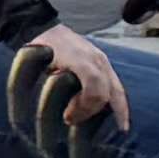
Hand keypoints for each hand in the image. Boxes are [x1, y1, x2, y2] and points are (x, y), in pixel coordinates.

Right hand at [14, 27, 128, 126]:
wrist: (36, 28)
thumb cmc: (49, 49)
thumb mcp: (69, 66)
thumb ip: (79, 81)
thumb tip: (79, 106)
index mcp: (99, 63)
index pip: (117, 89)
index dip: (122, 109)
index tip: (123, 126)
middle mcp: (100, 61)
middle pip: (116, 93)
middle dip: (115, 113)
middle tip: (106, 129)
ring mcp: (92, 60)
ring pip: (104, 93)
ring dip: (89, 110)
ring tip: (71, 118)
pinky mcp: (81, 60)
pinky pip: (92, 87)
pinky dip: (83, 103)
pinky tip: (70, 112)